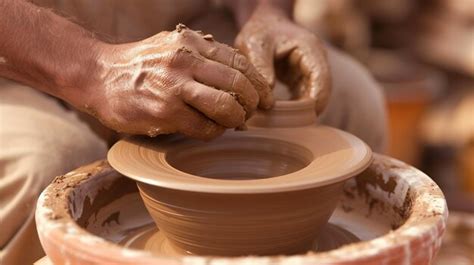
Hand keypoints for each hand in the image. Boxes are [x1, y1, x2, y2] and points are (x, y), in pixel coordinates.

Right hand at [85, 24, 272, 139]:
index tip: (266, 98)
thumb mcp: (173, 46)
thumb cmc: (141, 65)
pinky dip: (215, 132)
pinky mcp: (165, 112)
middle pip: (238, 84)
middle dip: (252, 104)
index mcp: (191, 42)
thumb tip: (238, 80)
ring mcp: (175, 87)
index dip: (259, 83)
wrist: (99, 75)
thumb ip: (204, 58)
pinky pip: (204, 128)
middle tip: (252, 113)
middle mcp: (185, 60)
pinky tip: (212, 131)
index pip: (239, 63)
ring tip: (235, 123)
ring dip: (236, 119)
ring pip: (225, 106)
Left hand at [235, 5, 330, 113]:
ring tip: (278, 123)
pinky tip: (277, 117)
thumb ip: (261, 65)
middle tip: (283, 125)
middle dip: (305, 112)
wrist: (264, 24)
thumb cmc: (260, 31)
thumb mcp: (255, 43)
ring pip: (313, 99)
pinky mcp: (302, 81)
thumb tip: (268, 94)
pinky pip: (303, 99)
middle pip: (321, 94)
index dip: (313, 103)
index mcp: (311, 51)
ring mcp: (311, 73)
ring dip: (299, 113)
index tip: (294, 118)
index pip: (322, 82)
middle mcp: (316, 63)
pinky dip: (293, 109)